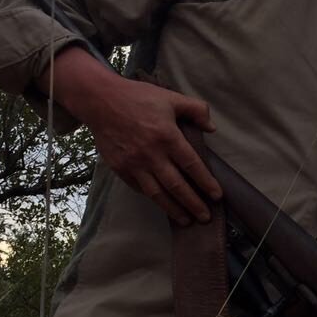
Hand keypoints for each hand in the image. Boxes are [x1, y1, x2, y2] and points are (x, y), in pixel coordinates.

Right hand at [39, 47, 221, 225]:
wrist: (99, 101)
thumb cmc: (137, 97)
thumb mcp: (170, 98)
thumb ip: (196, 110)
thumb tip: (212, 128)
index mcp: (167, 136)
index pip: (192, 165)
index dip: (206, 182)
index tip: (217, 196)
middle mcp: (151, 154)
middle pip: (177, 186)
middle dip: (193, 204)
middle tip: (206, 217)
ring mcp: (134, 164)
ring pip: (157, 194)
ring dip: (173, 209)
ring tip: (186, 220)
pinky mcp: (120, 169)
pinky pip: (140, 188)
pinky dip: (153, 198)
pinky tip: (163, 204)